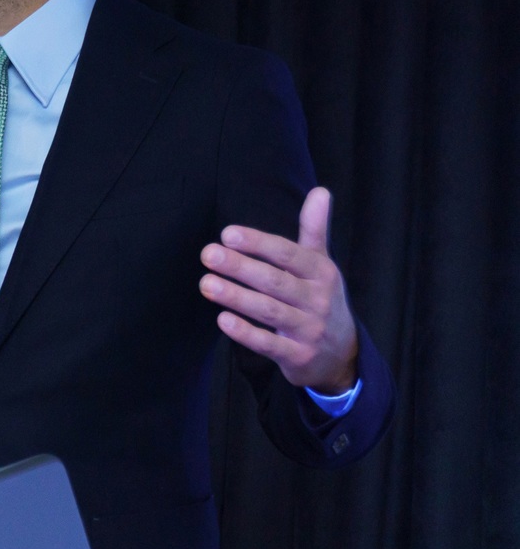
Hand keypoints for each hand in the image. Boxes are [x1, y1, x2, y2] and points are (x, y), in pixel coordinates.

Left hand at [199, 187, 358, 393]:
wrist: (342, 355)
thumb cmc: (320, 298)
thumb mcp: (321, 264)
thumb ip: (314, 229)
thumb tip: (320, 191)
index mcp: (322, 273)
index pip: (289, 254)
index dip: (259, 243)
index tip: (227, 234)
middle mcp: (318, 300)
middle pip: (276, 281)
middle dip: (240, 267)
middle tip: (207, 254)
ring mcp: (309, 330)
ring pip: (270, 311)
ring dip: (236, 297)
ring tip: (206, 283)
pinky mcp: (298, 357)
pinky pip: (268, 344)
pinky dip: (246, 333)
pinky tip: (222, 319)